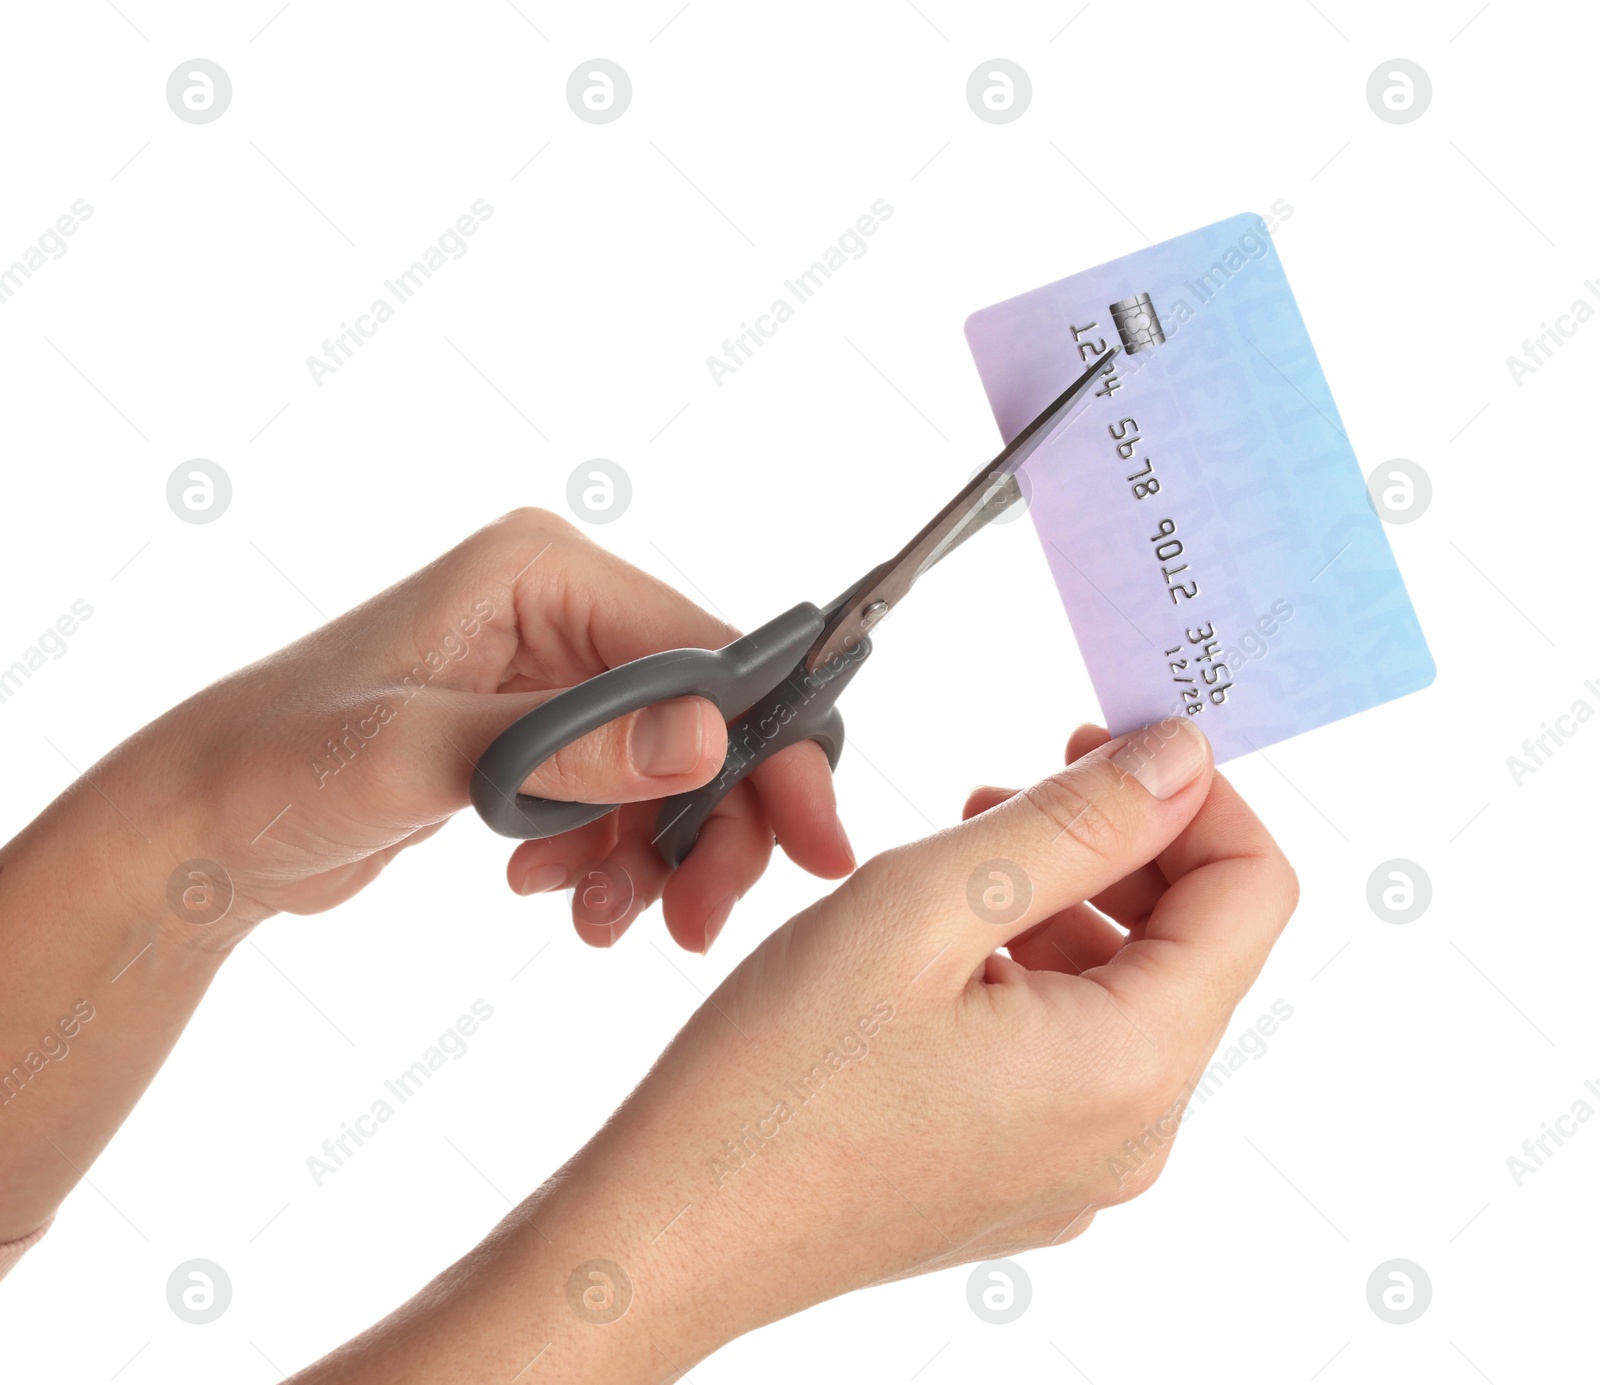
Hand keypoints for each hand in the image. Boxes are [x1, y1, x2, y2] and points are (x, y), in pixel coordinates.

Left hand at [142, 508, 852, 950]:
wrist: (200, 827)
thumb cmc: (275, 765)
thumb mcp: (422, 758)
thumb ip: (569, 749)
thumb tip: (709, 739)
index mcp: (543, 570)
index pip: (707, 652)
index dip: (771, 748)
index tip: (815, 845)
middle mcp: (561, 608)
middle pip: (703, 718)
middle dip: (714, 823)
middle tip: (700, 921)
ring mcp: (552, 673)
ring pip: (672, 771)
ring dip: (658, 856)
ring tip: (605, 918)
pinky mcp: (539, 735)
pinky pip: (623, 799)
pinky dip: (613, 858)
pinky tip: (558, 892)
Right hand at [298, 716, 1297, 1380]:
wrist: (674, 1232)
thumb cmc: (774, 1078)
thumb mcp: (926, 904)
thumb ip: (1073, 822)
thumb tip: (1179, 758)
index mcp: (1132, 1065)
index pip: (1254, 888)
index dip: (1195, 791)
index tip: (1104, 739)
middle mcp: (1132, 1134)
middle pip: (1193, 941)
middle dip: (1118, 842)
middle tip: (1005, 790)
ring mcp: (1079, 1168)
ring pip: (1125, 991)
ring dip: (1062, 903)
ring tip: (949, 867)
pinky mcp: (1024, 1176)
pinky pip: (1071, 1050)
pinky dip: (1027, 972)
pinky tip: (932, 950)